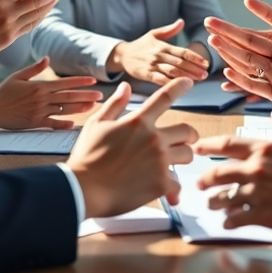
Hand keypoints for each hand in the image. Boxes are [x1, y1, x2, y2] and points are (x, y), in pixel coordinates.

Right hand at [0, 57, 101, 130]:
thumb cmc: (3, 92)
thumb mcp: (19, 76)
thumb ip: (35, 68)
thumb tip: (47, 58)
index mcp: (40, 86)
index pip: (65, 83)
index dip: (80, 82)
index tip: (93, 81)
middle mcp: (42, 98)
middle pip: (69, 96)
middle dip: (86, 95)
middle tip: (100, 96)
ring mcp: (39, 111)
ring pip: (64, 110)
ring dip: (79, 108)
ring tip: (92, 107)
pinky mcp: (34, 123)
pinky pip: (52, 124)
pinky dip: (63, 124)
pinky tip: (74, 124)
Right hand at [67, 78, 197, 217]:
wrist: (83, 189)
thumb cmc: (86, 157)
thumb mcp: (96, 124)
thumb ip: (115, 104)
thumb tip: (126, 87)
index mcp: (138, 122)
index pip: (164, 98)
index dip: (179, 86)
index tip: (188, 82)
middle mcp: (153, 139)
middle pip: (187, 131)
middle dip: (188, 136)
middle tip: (184, 141)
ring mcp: (159, 161)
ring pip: (187, 155)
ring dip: (181, 158)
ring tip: (171, 164)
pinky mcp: (161, 184)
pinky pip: (177, 182)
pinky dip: (171, 186)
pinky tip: (164, 188)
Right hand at [107, 19, 209, 83]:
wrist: (123, 54)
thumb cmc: (141, 44)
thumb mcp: (154, 34)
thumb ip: (169, 30)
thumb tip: (181, 21)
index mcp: (163, 46)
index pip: (182, 52)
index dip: (195, 57)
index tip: (206, 63)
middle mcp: (159, 55)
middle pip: (180, 62)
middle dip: (194, 68)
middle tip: (206, 74)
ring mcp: (152, 65)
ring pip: (172, 71)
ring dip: (185, 76)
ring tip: (198, 80)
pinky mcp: (146, 74)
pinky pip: (159, 79)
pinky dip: (170, 83)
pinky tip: (179, 86)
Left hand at [194, 112, 271, 237]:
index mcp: (267, 148)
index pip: (227, 144)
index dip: (208, 146)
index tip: (197, 149)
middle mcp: (258, 169)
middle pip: (218, 172)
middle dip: (205, 179)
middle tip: (199, 183)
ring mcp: (259, 193)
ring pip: (224, 198)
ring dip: (215, 202)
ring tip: (213, 205)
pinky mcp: (264, 216)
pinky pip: (236, 219)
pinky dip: (229, 221)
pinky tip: (229, 222)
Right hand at [204, 6, 271, 129]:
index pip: (264, 32)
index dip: (251, 19)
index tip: (244, 2)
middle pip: (248, 46)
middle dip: (229, 36)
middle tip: (209, 24)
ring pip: (248, 65)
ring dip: (230, 55)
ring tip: (213, 43)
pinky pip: (256, 86)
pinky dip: (241, 80)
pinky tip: (227, 72)